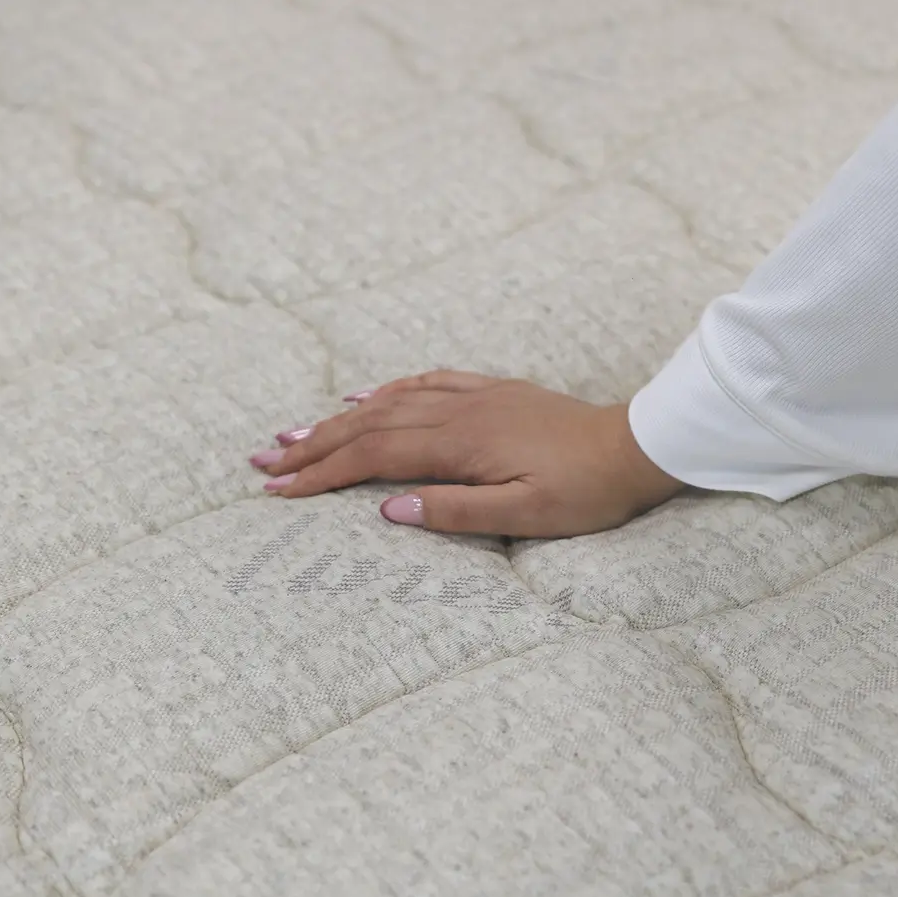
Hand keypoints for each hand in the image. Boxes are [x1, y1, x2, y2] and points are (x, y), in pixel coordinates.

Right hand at [249, 371, 682, 537]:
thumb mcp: (525, 514)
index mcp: (460, 444)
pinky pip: (427, 382)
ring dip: (336, 418)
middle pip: (368, 425)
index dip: (321, 473)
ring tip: (293, 430)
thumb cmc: (584, 491)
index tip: (278, 489)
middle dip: (311, 444)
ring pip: (389, 401)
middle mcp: (457, 412)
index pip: (373, 457)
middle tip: (263, 460)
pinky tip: (365, 395)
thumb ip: (455, 511)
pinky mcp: (491, 392)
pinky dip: (388, 389)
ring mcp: (473, 397)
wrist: (634, 448)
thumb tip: (389, 510)